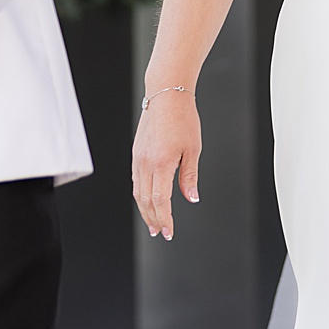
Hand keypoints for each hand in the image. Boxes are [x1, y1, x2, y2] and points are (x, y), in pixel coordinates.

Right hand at [131, 90, 200, 240]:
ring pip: (137, 191)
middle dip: (153, 219)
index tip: (169, 231)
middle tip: (160, 232)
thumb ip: (189, 176)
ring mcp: (138, 157)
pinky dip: (140, 194)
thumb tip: (191, 197)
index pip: (160, 200)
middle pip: (145, 200)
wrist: (166, 96)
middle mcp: (146, 162)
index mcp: (161, 163)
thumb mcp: (193, 149)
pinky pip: (136, 179)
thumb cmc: (182, 118)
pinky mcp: (136, 153)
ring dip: (144, 209)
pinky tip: (146, 199)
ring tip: (152, 222)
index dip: (165, 218)